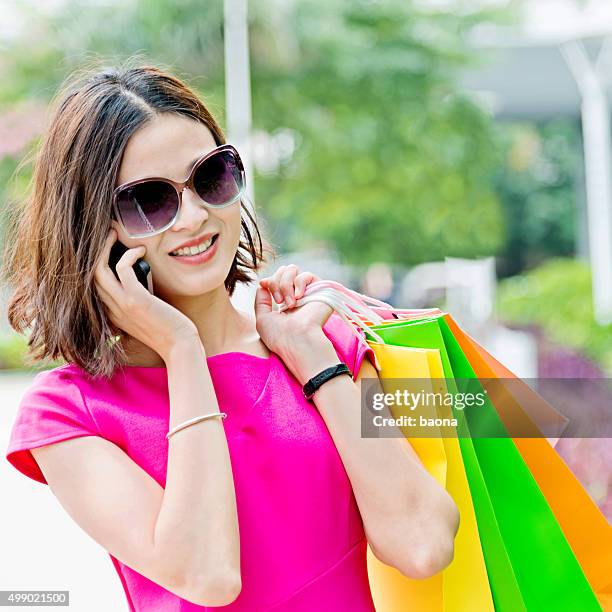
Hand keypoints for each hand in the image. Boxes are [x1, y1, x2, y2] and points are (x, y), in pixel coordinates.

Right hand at [94, 228, 198, 360]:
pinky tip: (141, 250)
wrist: (179, 346)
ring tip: (116, 233)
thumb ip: (136, 297)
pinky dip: (130, 254)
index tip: (105, 246)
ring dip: (105, 247)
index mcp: (111, 313)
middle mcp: (111, 309)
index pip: (91, 284)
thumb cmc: (168, 328)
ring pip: (98, 269)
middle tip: (107, 233)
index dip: (94, 262)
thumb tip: (141, 272)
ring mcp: (122, 304)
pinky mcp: (136, 300)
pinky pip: (122, 268)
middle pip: (89, 274)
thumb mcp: (145, 312)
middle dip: (95, 250)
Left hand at [255, 265, 337, 376]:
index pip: (277, 279)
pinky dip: (299, 283)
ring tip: (289, 303)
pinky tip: (298, 297)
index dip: (269, 280)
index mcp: (286, 303)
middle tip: (278, 301)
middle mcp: (298, 296)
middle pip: (283, 271)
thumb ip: (261, 301)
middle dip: (276, 282)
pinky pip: (307, 275)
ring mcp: (309, 293)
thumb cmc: (279, 336)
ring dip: (285, 284)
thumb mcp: (263, 318)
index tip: (264, 284)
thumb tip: (263, 283)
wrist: (297, 341)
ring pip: (293, 269)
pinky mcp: (321, 290)